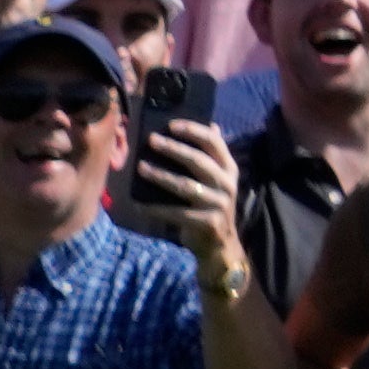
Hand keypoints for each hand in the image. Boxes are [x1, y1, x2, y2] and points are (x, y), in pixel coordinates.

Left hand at [116, 120, 241, 265]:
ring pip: (185, 186)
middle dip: (174, 149)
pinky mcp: (208, 222)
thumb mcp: (217, 179)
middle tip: (151, 140)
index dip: (194, 131)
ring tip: (140, 168)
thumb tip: (211, 125)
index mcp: (229, 169)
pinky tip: (139, 204)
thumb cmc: (211, 204)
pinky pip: (177, 212)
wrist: (219, 243)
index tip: (171, 125)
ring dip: (160, 176)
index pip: (214, 143)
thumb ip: (213, 155)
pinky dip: (156, 208)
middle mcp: (227, 184)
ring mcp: (219, 203)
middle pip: (199, 161)